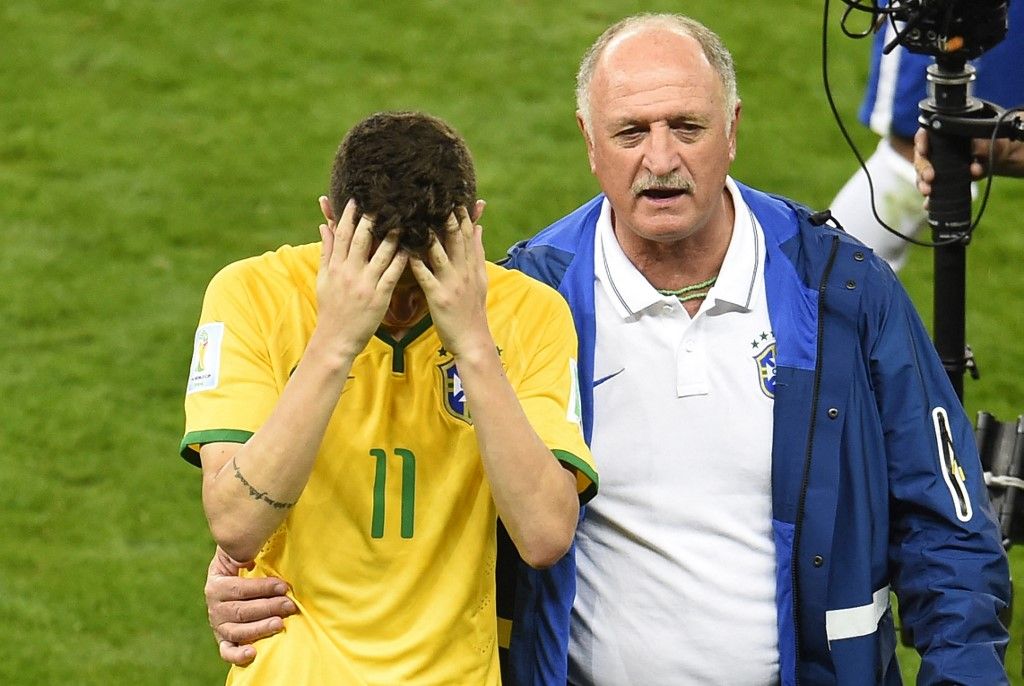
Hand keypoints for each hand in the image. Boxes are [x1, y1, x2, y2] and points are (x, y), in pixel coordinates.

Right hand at [205, 547, 297, 665]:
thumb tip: (252, 552)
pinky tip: (252, 652)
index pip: (240, 589)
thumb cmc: (243, 566)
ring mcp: (218, 625)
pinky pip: (227, 651)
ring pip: (237, 631)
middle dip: (268, 607)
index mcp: (217, 584)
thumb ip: (243, 551)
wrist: (231, 583)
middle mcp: (214, 606)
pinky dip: (237, 655)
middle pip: (241, 611)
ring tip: (279, 624)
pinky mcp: (224, 640)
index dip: (263, 588)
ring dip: (259, 628)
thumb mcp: (238, 555)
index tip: (284, 587)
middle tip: (290, 605)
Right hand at [314, 196, 408, 356]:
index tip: (357, 198)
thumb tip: (324, 226)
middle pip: (361, 239)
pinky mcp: (379, 297)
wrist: (336, 339)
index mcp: (335, 267)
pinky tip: (411, 248)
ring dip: (392, 235)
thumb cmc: (330, 308)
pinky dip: (401, 260)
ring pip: (381, 254)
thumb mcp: (324, 279)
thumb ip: (326, 251)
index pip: (342, 235)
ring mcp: (365, 284)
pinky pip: (392, 274)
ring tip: (404, 219)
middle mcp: (349, 272)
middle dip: (372, 218)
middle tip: (384, 200)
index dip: (349, 215)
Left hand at [409, 206, 491, 358]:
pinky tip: (405, 250)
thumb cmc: (472, 311)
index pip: (468, 234)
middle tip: (434, 196)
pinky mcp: (439, 297)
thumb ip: (477, 252)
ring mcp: (452, 283)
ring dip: (428, 234)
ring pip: (439, 253)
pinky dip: (416, 262)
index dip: (461, 213)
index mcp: (472, 266)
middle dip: (446, 216)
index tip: (453, 195)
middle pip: (455, 239)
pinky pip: (426, 276)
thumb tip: (479, 227)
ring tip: (415, 215)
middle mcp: (464, 271)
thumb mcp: (480, 279)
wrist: (473, 341)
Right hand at [914, 127, 1023, 196]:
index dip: (921, 142)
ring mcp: (934, 168)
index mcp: (940, 136)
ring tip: (928, 191)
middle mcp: (933, 151)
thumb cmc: (988, 144)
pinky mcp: (939, 182)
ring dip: (922, 184)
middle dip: (923, 169)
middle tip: (930, 177)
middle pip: (920, 159)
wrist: (993, 158)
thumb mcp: (986, 142)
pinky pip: (931, 190)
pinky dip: (929, 198)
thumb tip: (975, 163)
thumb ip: (980, 148)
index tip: (923, 150)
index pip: (924, 136)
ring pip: (921, 176)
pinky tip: (928, 204)